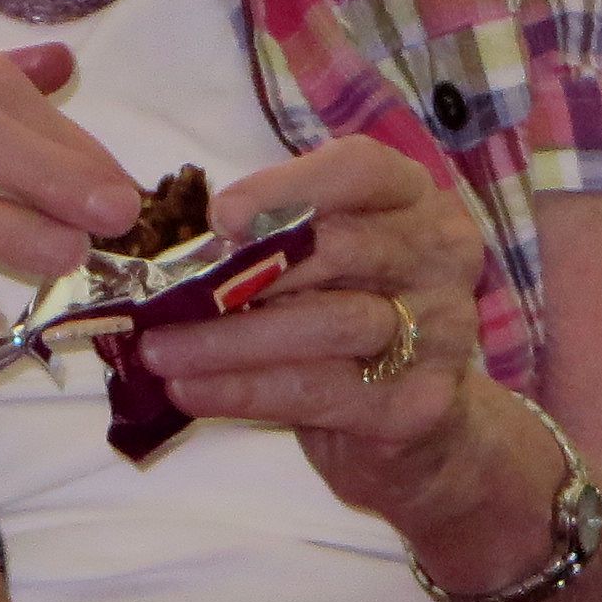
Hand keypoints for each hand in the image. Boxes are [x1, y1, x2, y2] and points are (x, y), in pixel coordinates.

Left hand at [128, 137, 501, 528]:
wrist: (421, 432)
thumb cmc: (351, 325)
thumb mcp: (321, 268)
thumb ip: (277, 243)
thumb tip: (187, 253)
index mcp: (414, 201)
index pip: (359, 169)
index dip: (286, 187)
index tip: (219, 218)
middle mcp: (442, 256)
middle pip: (339, 248)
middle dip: (241, 275)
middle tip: (160, 302)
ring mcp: (441, 331)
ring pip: (326, 325)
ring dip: (230, 341)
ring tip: (161, 353)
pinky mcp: (418, 403)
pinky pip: (318, 391)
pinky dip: (245, 391)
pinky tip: (193, 393)